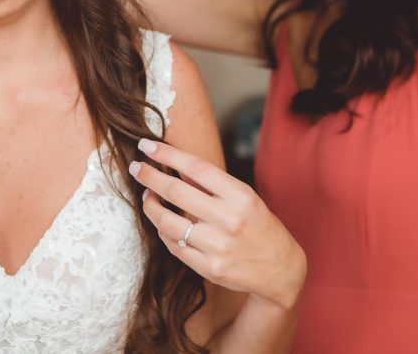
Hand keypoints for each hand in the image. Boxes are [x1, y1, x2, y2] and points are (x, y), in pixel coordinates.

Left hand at [129, 138, 305, 310]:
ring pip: (168, 223)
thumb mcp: (245, 198)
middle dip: (150, 176)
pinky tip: (161, 221)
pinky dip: (163, 231)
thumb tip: (175, 163)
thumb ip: (212, 184)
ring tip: (148, 196)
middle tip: (136, 168)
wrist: (280, 270)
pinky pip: (174, 246)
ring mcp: (218, 246)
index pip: (196, 168)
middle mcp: (229, 220)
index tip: (147, 146)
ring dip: (151, 206)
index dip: (167, 154)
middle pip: (176, 192)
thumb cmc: (259, 226)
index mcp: (240, 196)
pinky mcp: (209, 268)